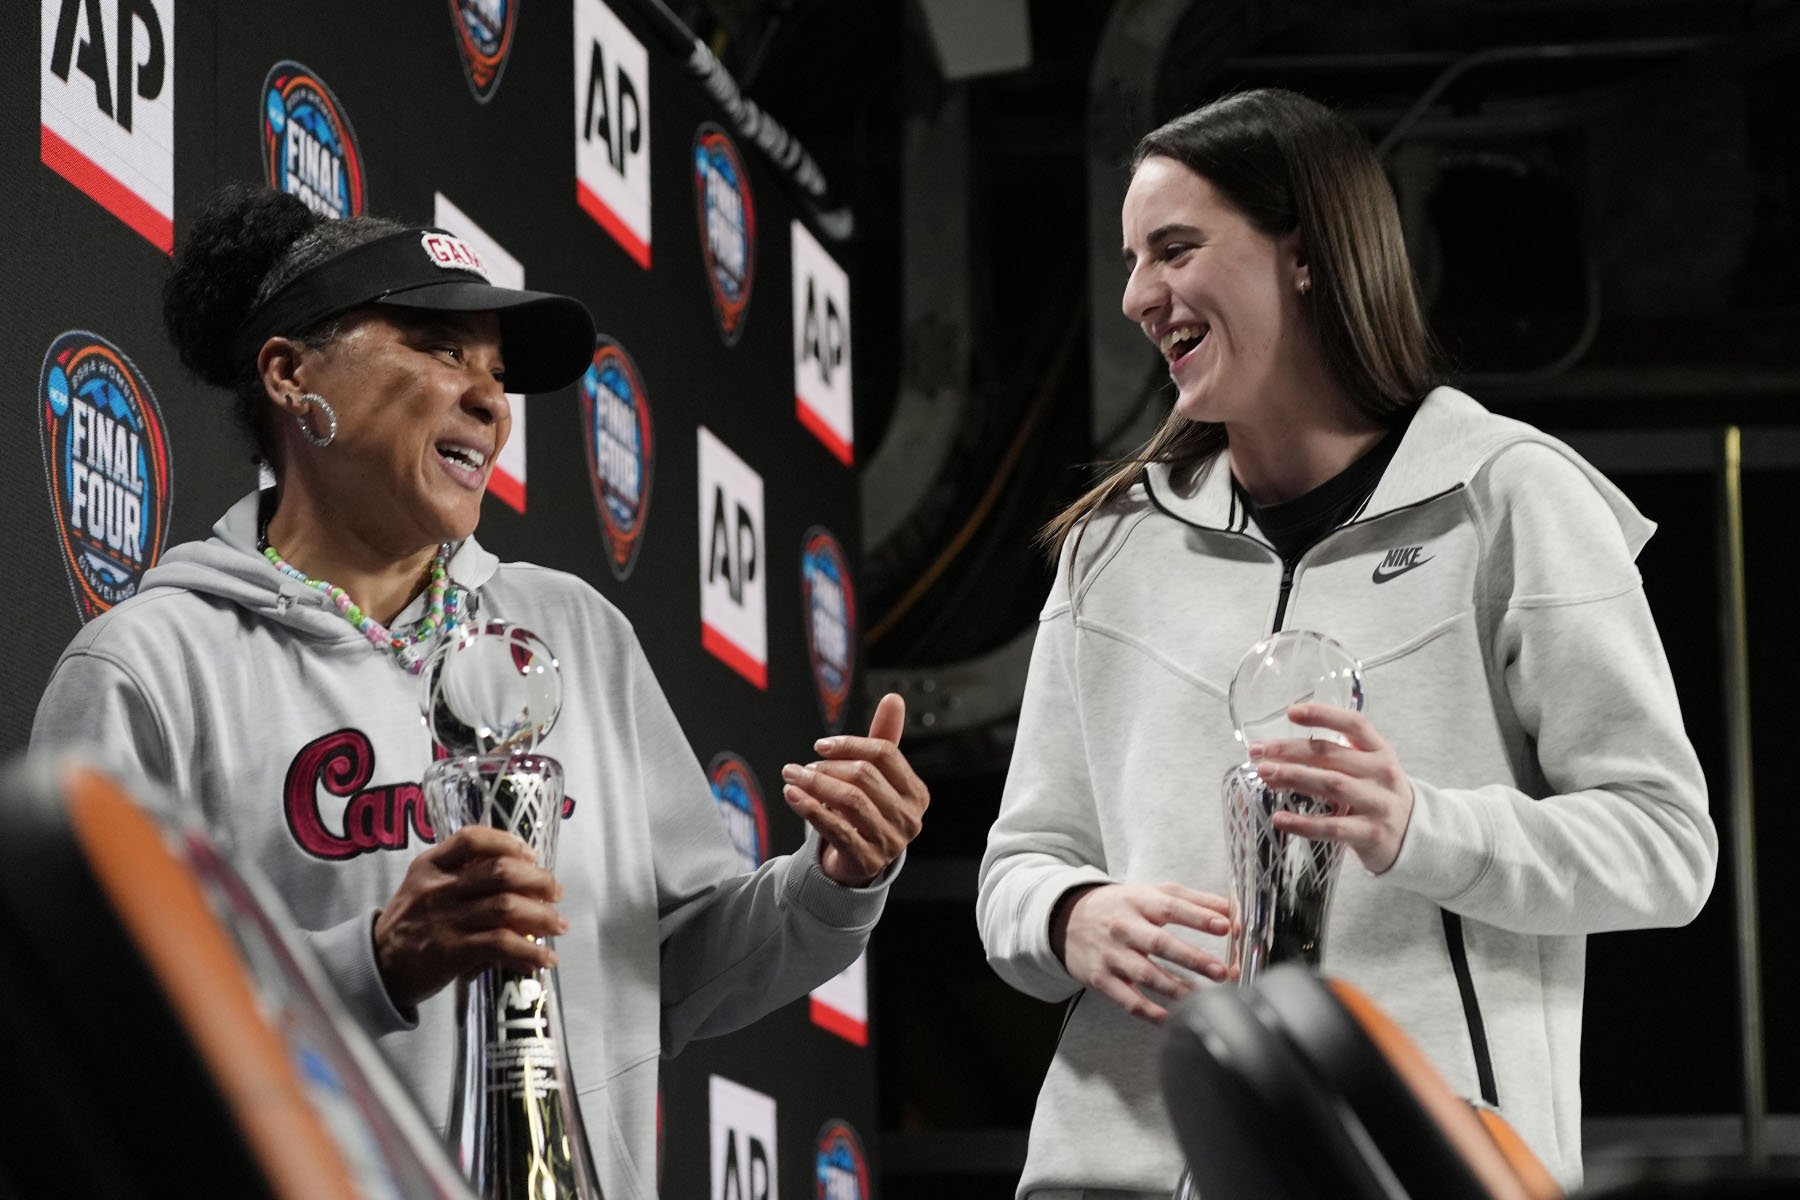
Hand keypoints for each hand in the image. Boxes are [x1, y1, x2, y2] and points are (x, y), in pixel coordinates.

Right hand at [372, 826, 566, 1010]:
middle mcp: (437, 888)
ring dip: (542, 916)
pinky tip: (545, 958)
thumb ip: (462, 876)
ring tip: (559, 925)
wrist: (378, 967)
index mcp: (429, 866)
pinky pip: (501, 945)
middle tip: (556, 892)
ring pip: (506, 908)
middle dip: (538, 880)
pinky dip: (530, 951)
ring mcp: (444, 920)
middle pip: (499, 872)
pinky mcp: (451, 952)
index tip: (530, 855)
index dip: (508, 842)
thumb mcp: (423, 888)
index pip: (472, 838)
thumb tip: (521, 882)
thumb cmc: (410, 924)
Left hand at [781, 693, 928, 886]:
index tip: (821, 745)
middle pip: (865, 776)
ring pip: (849, 801)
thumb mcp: (878, 777)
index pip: (885, 754)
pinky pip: (835, 828)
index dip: (851, 744)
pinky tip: (792, 795)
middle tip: (800, 766)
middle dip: (827, 766)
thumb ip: (885, 737)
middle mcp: (909, 818)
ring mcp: (890, 842)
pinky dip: (810, 808)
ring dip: (814, 784)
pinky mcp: (866, 860)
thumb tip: (894, 698)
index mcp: (916, 793)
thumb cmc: (867, 812)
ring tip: (792, 776)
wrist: (857, 864)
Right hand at [1053, 882, 1231, 1023]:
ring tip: (1205, 998)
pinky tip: (1173, 1018)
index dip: (1199, 917)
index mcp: (1139, 902)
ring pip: (1147, 976)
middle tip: (1221, 971)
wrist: (1068, 920)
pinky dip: (1152, 1013)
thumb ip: (1193, 901)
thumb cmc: (1119, 907)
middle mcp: (1124, 927)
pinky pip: (1129, 1000)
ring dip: (1178, 989)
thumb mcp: (1152, 893)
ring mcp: (1112, 955)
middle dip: (1192, 958)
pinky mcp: (1102, 979)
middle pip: (1159, 943)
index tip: (1224, 926)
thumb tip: (1231, 910)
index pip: (1171, 907)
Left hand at [1250, 701, 1414, 874]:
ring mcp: (1378, 804)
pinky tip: (1280, 819)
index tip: (1291, 712)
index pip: (1354, 724)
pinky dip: (1303, 823)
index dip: (1323, 715)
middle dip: (1290, 750)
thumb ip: (1339, 756)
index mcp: (1380, 752)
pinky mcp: (1371, 834)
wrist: (1414, 839)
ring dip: (1293, 777)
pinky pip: (1332, 826)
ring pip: (1330, 785)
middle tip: (1257, 751)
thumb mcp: (1370, 770)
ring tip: (1264, 775)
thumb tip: (1280, 752)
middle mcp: (1381, 774)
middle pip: (1331, 755)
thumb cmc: (1379, 798)